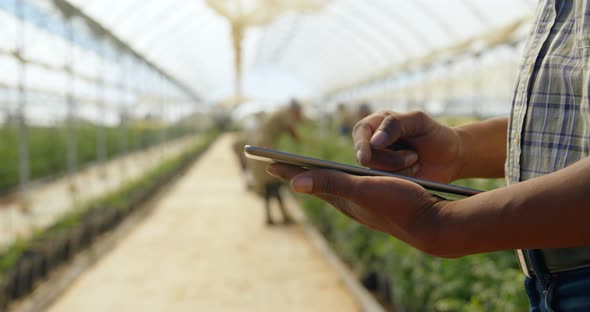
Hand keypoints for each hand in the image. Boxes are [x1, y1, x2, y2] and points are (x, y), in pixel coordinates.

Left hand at [267, 163, 448, 255]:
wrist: (433, 224)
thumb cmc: (400, 203)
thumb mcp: (362, 190)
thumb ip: (330, 183)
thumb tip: (294, 183)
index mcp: (342, 199)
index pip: (308, 181)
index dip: (288, 171)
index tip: (268, 162)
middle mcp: (349, 204)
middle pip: (318, 184)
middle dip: (300, 174)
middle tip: (282, 166)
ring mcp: (364, 205)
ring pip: (335, 188)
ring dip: (319, 178)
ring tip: (308, 172)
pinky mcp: (378, 203)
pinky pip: (352, 189)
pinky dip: (341, 181)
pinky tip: (346, 181)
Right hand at [353, 111, 462, 182]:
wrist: (451, 158)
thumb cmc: (435, 135)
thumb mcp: (419, 121)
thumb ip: (396, 124)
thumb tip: (373, 142)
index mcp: (376, 124)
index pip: (360, 132)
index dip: (361, 145)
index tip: (365, 158)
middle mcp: (372, 144)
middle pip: (367, 157)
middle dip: (392, 159)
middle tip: (414, 155)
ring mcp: (378, 164)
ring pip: (375, 173)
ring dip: (400, 169)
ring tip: (415, 161)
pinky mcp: (386, 181)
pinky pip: (387, 185)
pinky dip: (403, 180)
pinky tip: (414, 173)